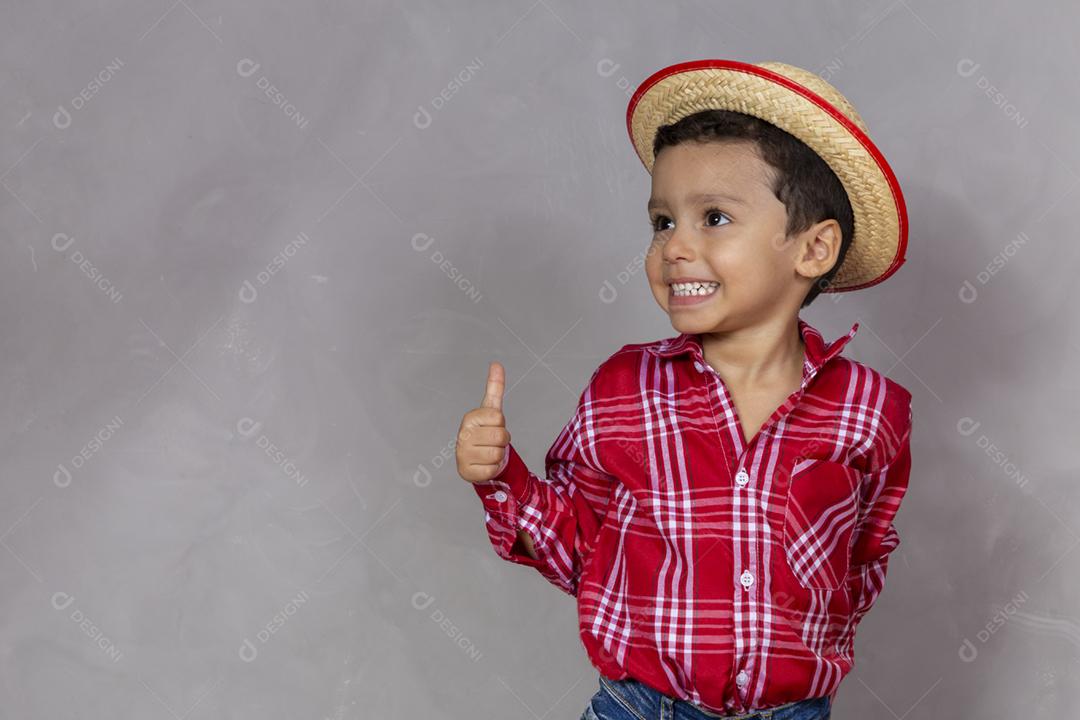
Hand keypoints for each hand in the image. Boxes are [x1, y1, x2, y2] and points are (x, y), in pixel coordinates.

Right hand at [456, 361, 511, 483]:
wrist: (476, 459)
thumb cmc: (485, 431)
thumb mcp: (491, 410)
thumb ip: (495, 387)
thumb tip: (496, 364)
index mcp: (469, 418)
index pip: (499, 417)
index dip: (501, 423)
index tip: (493, 426)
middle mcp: (462, 435)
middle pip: (500, 435)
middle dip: (502, 440)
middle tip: (493, 441)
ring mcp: (462, 454)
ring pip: (498, 453)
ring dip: (499, 455)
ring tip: (489, 452)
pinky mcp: (466, 472)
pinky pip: (492, 470)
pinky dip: (493, 469)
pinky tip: (485, 464)